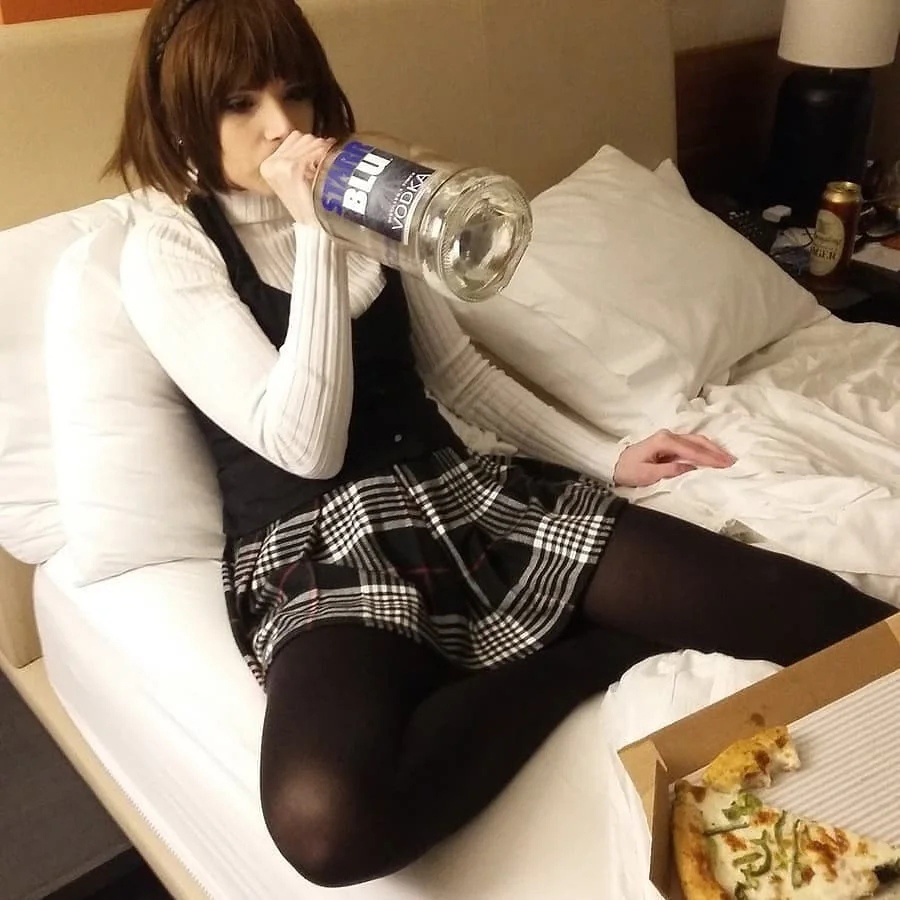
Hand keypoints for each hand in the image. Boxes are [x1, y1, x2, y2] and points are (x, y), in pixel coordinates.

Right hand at [259, 131, 335, 225]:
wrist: (315, 231)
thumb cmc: (308, 209)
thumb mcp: (294, 185)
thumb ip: (296, 160)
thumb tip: (313, 142)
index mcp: (267, 166)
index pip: (293, 138)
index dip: (310, 147)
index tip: (318, 161)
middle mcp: (272, 162)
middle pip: (303, 138)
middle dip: (318, 149)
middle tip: (326, 167)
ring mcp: (283, 163)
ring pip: (312, 140)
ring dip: (325, 151)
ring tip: (327, 170)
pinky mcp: (294, 167)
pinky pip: (318, 149)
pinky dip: (328, 156)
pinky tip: (330, 169)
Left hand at [613, 429, 734, 487]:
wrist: (613, 464)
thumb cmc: (628, 470)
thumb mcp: (647, 474)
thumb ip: (669, 471)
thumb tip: (691, 469)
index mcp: (663, 441)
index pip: (692, 450)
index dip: (710, 459)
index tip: (725, 466)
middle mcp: (668, 435)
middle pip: (698, 441)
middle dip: (716, 452)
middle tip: (733, 462)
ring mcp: (669, 437)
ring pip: (697, 440)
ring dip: (713, 449)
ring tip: (727, 459)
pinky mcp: (669, 442)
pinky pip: (691, 444)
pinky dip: (705, 449)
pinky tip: (714, 455)